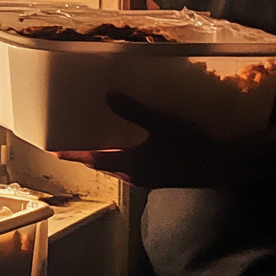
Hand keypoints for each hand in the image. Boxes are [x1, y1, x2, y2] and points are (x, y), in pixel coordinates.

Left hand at [56, 90, 223, 188]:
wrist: (220, 167)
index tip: (54, 151)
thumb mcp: (160, 123)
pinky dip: (123, 157)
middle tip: (73, 143)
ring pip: (118, 168)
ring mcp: (148, 179)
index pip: (93, 159)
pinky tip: (130, 145)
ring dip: (106, 157)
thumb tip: (108, 96)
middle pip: (103, 166)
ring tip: (98, 142)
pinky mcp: (160, 178)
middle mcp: (135, 176)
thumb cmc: (189, 145)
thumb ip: (133, 110)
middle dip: (88, 156)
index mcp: (130, 164)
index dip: (73, 154)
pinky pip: (132, 168)